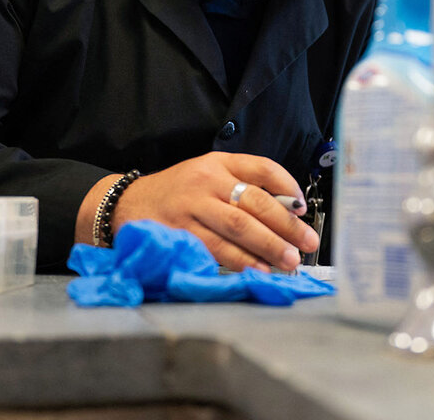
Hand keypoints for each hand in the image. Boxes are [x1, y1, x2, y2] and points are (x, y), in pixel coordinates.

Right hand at [110, 151, 318, 271]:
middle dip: (286, 226)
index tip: (303, 208)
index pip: (262, 169)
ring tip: (289, 261)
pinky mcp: (179, 232)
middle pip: (255, 203)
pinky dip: (241, 261)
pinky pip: (216, 248)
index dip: (288, 187)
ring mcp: (191, 207)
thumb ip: (243, 186)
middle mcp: (206, 181)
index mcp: (218, 163)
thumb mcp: (209, 175)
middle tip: (306, 243)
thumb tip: (287, 211)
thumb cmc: (178, 192)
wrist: (127, 203)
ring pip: (238, 227)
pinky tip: (258, 269)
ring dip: (268, 247)